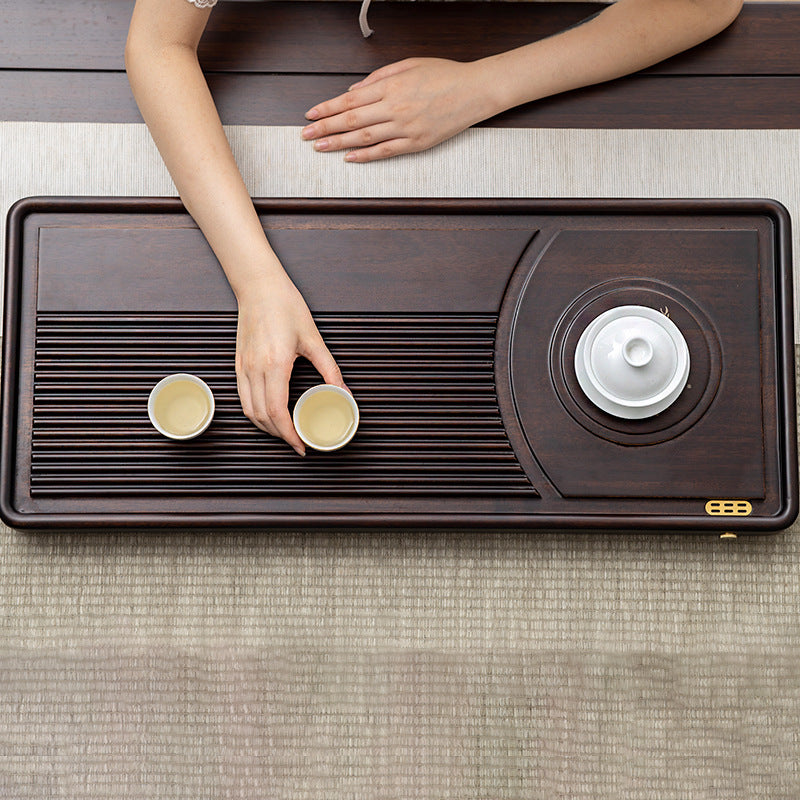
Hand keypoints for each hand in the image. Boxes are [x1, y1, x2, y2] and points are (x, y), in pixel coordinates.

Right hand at [235, 273, 345, 455]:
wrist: (259, 287)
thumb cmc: (285, 306)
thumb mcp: (314, 339)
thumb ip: (330, 369)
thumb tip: (343, 392)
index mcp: (275, 364)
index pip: (278, 411)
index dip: (289, 434)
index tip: (301, 445)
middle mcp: (255, 369)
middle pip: (262, 417)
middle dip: (280, 436)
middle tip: (297, 442)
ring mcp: (243, 367)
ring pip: (249, 411)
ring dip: (266, 428)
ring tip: (284, 432)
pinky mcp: (238, 364)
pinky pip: (242, 398)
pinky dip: (254, 413)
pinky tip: (267, 416)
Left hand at [302, 58, 494, 162]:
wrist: (475, 91)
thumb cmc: (444, 74)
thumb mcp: (409, 65)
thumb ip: (378, 77)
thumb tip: (353, 92)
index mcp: (391, 86)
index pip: (350, 100)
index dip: (327, 108)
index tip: (311, 115)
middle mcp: (395, 107)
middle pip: (351, 120)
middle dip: (325, 128)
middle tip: (306, 136)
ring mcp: (406, 127)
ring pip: (364, 138)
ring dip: (339, 143)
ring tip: (320, 148)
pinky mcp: (417, 143)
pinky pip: (386, 151)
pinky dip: (366, 156)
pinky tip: (350, 157)